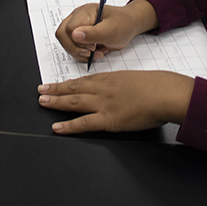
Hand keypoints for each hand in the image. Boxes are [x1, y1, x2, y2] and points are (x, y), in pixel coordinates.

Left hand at [38, 71, 194, 133]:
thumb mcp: (135, 79)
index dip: (66, 83)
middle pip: (74, 89)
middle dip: (55, 90)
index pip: (83, 80)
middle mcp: (103, 89)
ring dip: (56, 102)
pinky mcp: (109, 119)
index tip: (55, 84)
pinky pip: (84, 123)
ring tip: (43, 102)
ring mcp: (104, 104)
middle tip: (41, 90)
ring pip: (74, 102)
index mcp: (110, 78)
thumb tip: (118, 90)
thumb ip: (122, 84)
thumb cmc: (156, 86)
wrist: (165, 93)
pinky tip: (57, 127)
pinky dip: (69, 126)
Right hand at [55, 0, 158, 62]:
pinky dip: (83, 54)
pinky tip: (96, 52)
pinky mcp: (80, 35)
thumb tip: (74, 35)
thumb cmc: (123, 24)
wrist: (130, 25)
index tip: (93, 46)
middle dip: (75, 48)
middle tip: (91, 52)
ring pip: (66, 43)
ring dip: (81, 53)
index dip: (79, 41)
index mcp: (85, 12)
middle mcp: (78, 17)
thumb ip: (93, 33)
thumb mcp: (111, 30)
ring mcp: (78, 26)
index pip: (69, 29)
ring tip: (97, 52)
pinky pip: (73, 47)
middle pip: (62, 35)